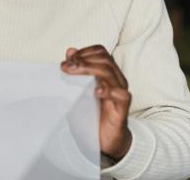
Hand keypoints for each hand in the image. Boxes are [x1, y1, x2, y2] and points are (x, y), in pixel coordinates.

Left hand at [61, 45, 131, 160]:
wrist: (109, 138)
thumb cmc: (95, 112)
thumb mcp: (83, 89)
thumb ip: (78, 71)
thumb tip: (70, 51)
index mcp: (108, 72)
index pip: (100, 52)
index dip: (84, 52)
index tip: (69, 59)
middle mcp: (117, 79)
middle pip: (104, 59)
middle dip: (83, 60)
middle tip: (66, 67)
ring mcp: (121, 92)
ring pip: (110, 72)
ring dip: (89, 70)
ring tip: (73, 73)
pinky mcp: (123, 108)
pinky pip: (121, 94)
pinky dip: (108, 90)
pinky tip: (96, 92)